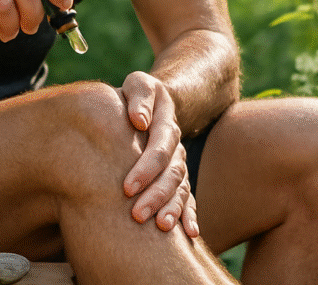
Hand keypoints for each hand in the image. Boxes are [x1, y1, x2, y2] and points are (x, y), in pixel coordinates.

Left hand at [119, 71, 199, 237]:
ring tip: (162, 227)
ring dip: (173, 209)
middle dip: (156, 196)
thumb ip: (139, 97)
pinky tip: (190, 234)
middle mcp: (177, 148)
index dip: (145, 169)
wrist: (159, 102)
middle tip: (138, 215)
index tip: (127, 188)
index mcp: (166, 125)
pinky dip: (190, 215)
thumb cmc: (139, 94)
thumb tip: (138, 121)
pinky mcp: (178, 178)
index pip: (159, 150)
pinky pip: (188, 198)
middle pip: (172, 175)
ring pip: (181, 189)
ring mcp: (180, 164)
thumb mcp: (139, 84)